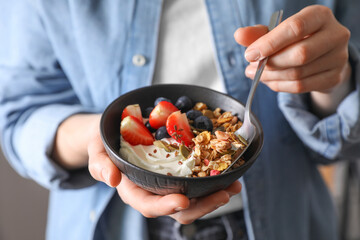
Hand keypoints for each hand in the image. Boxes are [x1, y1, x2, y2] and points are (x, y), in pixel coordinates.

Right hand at [88, 118, 241, 223]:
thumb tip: (111, 179)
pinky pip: (197, 183)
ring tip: (233, 187)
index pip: (149, 205)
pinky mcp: (178, 173)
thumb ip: (100, 164)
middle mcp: (153, 191)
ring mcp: (167, 184)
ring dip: (214, 196)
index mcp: (133, 191)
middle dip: (202, 206)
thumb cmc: (104, 143)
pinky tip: (229, 175)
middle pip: (178, 209)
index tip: (183, 201)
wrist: (115, 132)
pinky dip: (214, 181)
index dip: (166, 206)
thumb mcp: (96, 150)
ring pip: (193, 200)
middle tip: (223, 194)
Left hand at [234, 5, 350, 93]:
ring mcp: (338, 58)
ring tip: (256, 74)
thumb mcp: (277, 32)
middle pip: (299, 54)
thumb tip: (239, 35)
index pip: (295, 28)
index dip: (270, 43)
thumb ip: (258, 34)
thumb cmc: (296, 40)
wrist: (321, 56)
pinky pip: (301, 87)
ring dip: (271, 77)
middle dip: (270, 64)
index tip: (250, 54)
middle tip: (251, 67)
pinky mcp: (335, 78)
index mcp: (320, 15)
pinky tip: (269, 81)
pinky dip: (280, 86)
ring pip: (298, 74)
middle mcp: (335, 35)